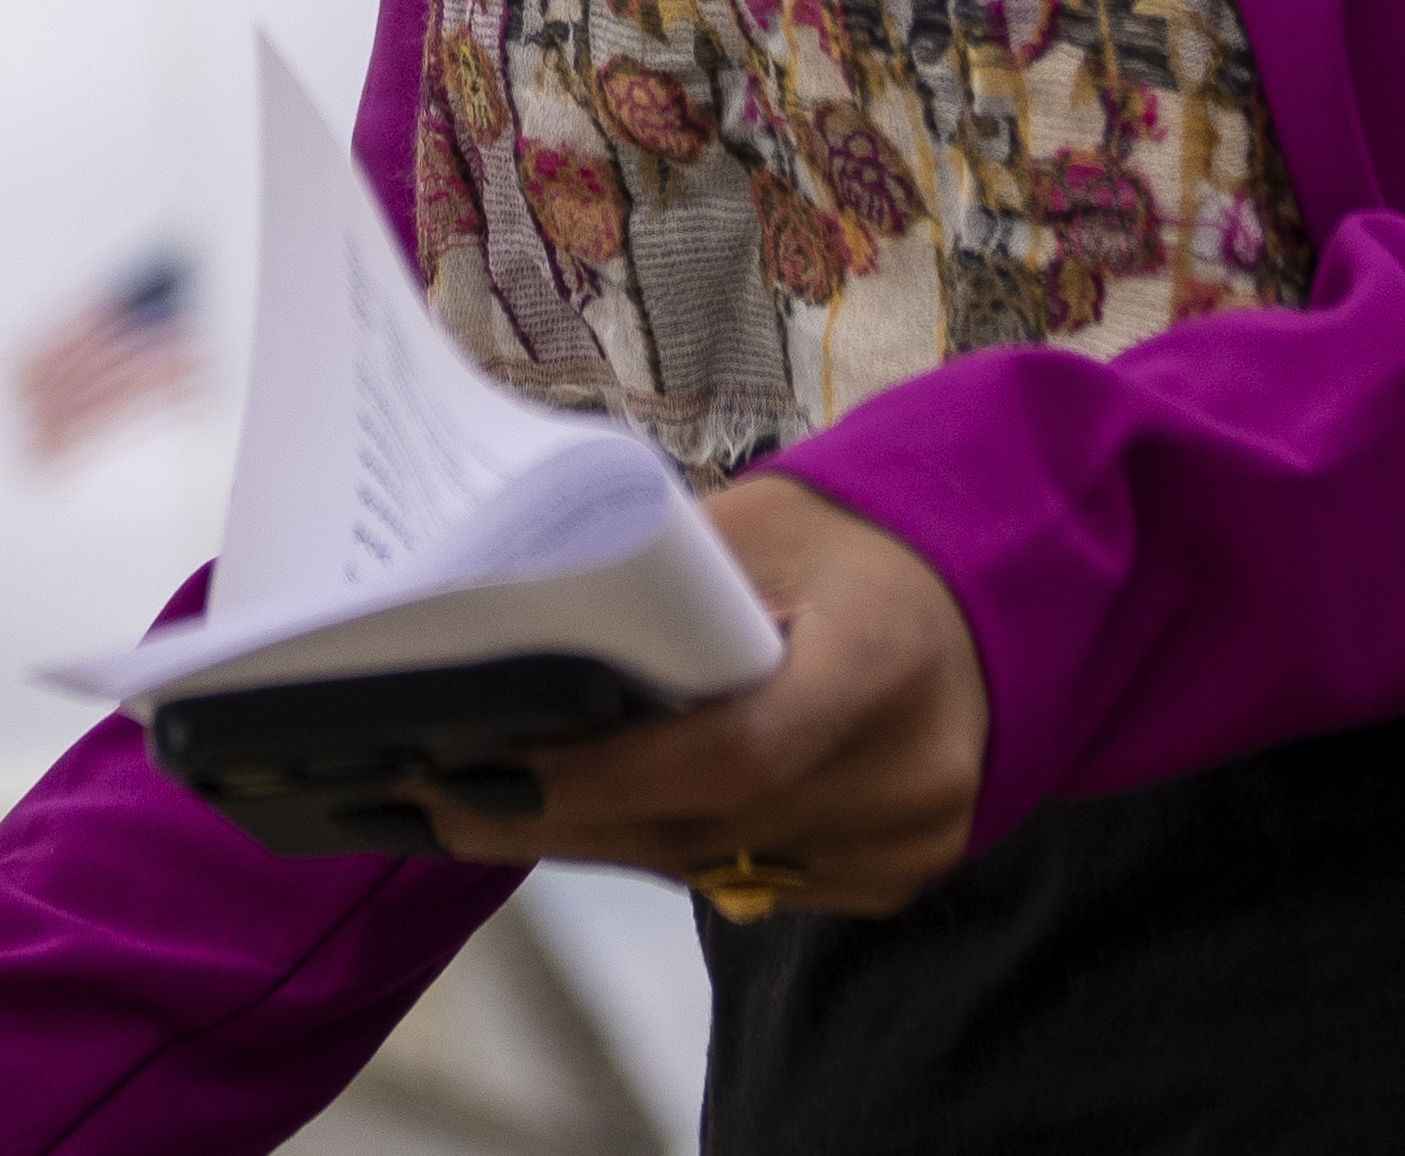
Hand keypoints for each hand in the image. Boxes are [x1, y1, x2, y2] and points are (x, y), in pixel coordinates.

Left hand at [411, 477, 986, 916]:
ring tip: (478, 805)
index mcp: (881, 664)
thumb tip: (512, 620)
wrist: (971, 598)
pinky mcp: (890, 879)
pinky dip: (664, 847)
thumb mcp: (761, 526)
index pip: (730, 755)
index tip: (481, 771)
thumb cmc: (847, 545)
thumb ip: (659, 579)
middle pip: (702, 827)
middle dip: (556, 817)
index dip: (600, 778)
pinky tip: (588, 816)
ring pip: (709, 866)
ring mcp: (908, 843)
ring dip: (595, 839)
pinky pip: (746, 877)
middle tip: (433, 797)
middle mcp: (909, 776)